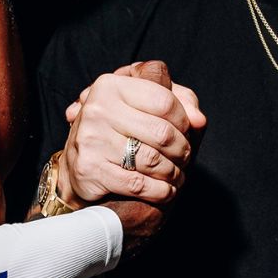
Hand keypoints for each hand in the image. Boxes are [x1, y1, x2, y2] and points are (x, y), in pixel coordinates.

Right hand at [56, 60, 205, 206]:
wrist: (78, 166)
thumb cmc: (119, 131)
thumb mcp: (144, 105)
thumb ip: (179, 101)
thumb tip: (200, 121)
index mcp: (111, 85)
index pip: (165, 101)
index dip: (184, 119)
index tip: (186, 131)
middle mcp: (98, 109)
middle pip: (163, 132)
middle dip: (182, 150)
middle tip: (184, 158)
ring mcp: (91, 139)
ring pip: (153, 160)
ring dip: (173, 173)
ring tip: (176, 175)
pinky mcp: (90, 169)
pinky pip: (138, 184)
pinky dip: (159, 191)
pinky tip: (165, 190)